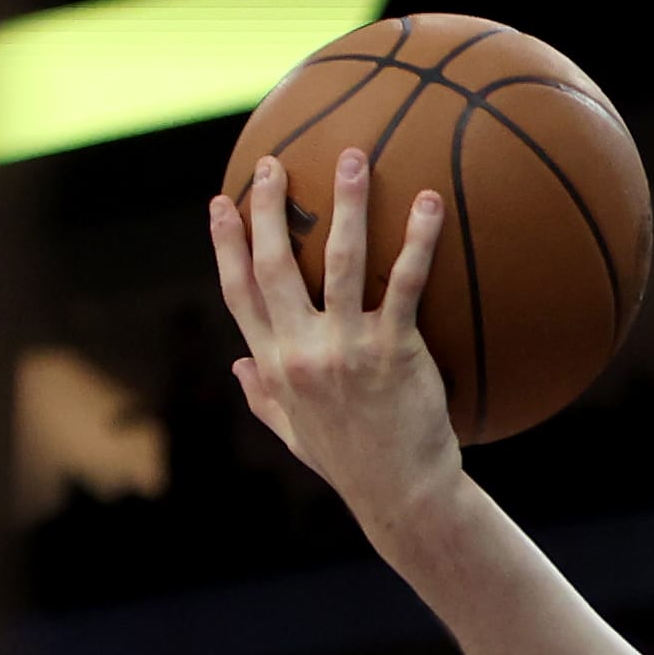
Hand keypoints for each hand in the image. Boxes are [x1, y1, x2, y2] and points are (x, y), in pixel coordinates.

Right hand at [208, 149, 459, 529]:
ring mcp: (347, 349)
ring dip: (346, 205)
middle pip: (275, 265)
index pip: (239, 293)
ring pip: (339, 261)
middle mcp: (302, 352)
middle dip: (272, 209)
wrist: (403, 497)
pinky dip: (418, 240)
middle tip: (276, 163)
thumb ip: (264, 400)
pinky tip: (431, 203)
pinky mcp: (395, 352)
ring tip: (354, 157)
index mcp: (274, 366)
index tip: (222, 203)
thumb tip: (238, 371)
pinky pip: (406, 283)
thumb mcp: (296, 435)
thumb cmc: (354, 465)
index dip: (226, 245)